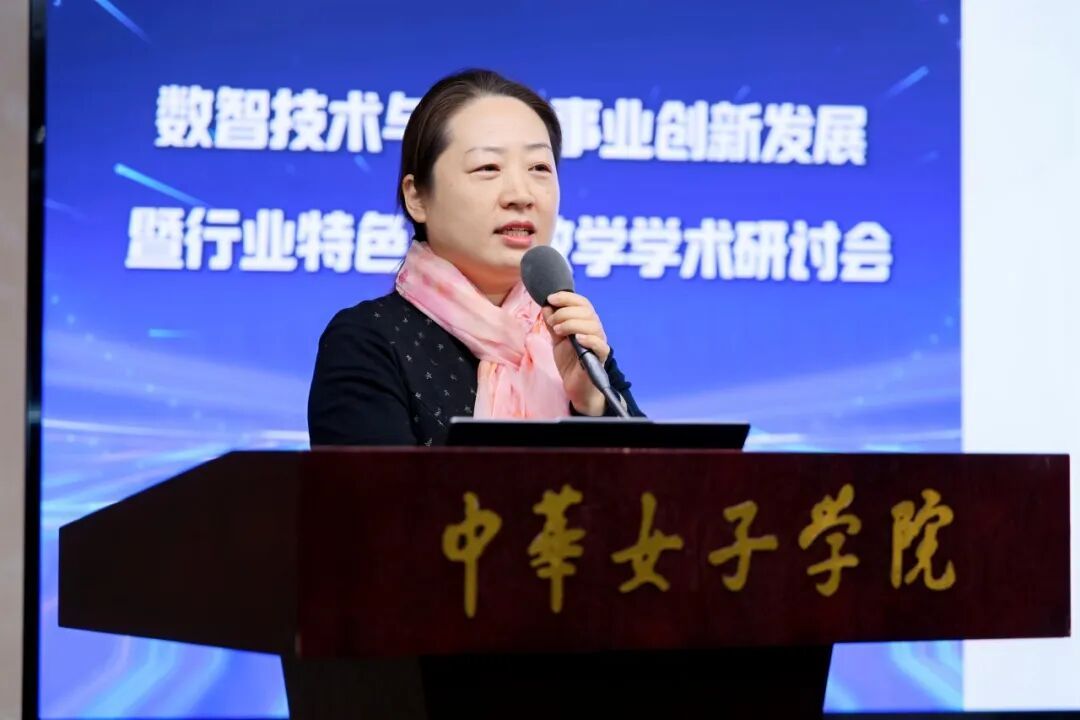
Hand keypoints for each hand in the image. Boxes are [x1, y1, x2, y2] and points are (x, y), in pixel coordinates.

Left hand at [541, 291, 609, 415]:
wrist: (575, 385)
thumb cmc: (569, 361)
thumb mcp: (557, 339)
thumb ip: (553, 323)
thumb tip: (546, 306)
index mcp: (585, 322)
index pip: (581, 302)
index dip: (566, 298)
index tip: (550, 299)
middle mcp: (595, 329)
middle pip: (586, 311)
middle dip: (565, 313)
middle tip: (552, 323)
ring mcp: (599, 343)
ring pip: (592, 325)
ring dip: (572, 324)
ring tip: (558, 331)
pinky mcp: (600, 357)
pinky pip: (600, 345)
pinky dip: (589, 339)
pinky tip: (577, 338)